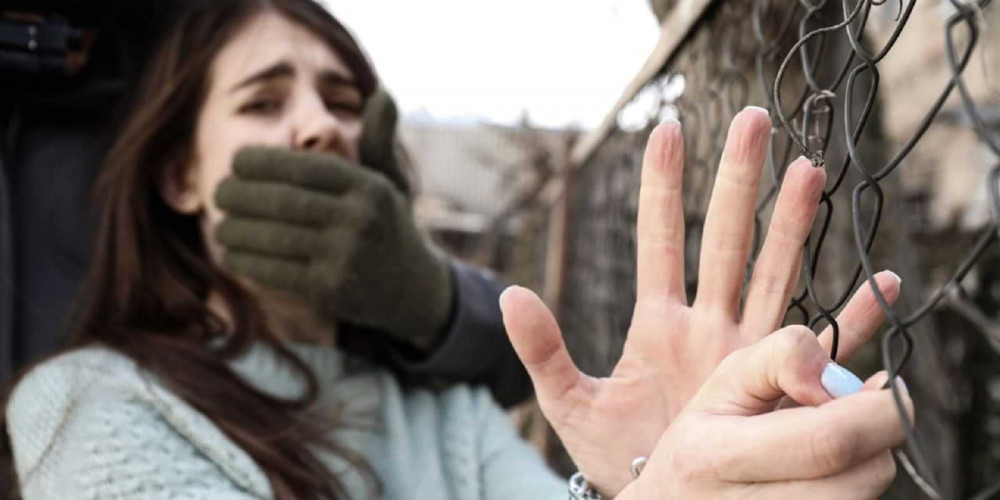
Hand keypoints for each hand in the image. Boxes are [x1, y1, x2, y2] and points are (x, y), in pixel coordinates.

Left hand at [214, 140, 451, 346]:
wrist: (412, 291)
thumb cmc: (388, 226)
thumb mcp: (391, 182)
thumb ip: (379, 139)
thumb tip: (381, 92)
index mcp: (370, 188)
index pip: (306, 167)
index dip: (264, 162)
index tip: (237, 162)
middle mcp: (360, 220)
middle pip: (283, 201)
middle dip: (241, 195)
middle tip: (219, 193)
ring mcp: (346, 256)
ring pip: (274, 236)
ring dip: (237, 230)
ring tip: (221, 225)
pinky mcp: (330, 290)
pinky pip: (275, 270)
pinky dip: (247, 261)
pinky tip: (232, 254)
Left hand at [498, 108, 901, 494]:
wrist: (665, 498)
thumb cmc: (614, 454)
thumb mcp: (570, 403)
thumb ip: (542, 351)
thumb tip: (507, 294)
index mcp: (658, 323)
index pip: (661, 240)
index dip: (663, 187)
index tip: (667, 129)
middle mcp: (710, 325)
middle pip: (728, 239)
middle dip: (738, 181)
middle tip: (751, 119)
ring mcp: (749, 351)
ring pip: (777, 273)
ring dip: (794, 225)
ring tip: (809, 171)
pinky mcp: (782, 388)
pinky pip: (828, 347)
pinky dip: (856, 319)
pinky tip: (882, 283)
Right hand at [616, 328, 910, 498]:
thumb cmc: (703, 438)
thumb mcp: (725, 381)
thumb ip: (783, 357)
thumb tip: (848, 381)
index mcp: (717, 456)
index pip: (829, 440)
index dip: (876, 408)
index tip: (882, 383)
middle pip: (867, 474)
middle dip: (880, 430)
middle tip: (863, 406)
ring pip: (868, 494)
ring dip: (868, 458)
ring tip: (831, 441)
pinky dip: (856, 480)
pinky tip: (829, 467)